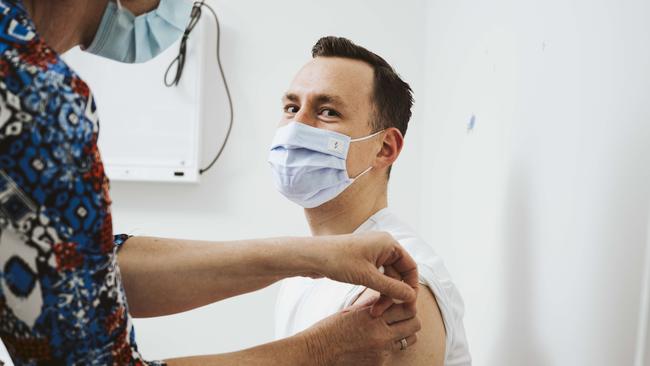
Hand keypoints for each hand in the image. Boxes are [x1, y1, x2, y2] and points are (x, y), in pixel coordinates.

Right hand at [300, 302, 420, 365]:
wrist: (318, 351)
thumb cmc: (331, 328)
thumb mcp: (353, 311)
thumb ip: (373, 305)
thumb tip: (388, 297)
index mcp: (373, 316)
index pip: (406, 308)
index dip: (407, 304)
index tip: (402, 303)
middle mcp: (381, 333)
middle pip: (415, 324)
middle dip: (411, 319)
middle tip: (402, 317)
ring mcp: (382, 350)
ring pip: (410, 339)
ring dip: (405, 334)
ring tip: (393, 330)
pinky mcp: (379, 363)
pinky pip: (394, 352)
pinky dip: (389, 347)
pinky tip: (377, 343)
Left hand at [307, 231, 418, 316]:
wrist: (311, 256)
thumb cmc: (338, 261)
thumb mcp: (367, 277)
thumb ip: (392, 288)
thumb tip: (411, 297)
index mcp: (388, 244)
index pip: (410, 267)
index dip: (411, 287)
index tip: (407, 305)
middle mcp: (383, 247)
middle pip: (398, 275)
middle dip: (392, 295)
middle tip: (383, 312)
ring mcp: (372, 254)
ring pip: (387, 279)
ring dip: (382, 295)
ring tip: (374, 312)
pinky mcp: (362, 262)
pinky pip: (376, 278)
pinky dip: (374, 291)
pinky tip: (369, 305)